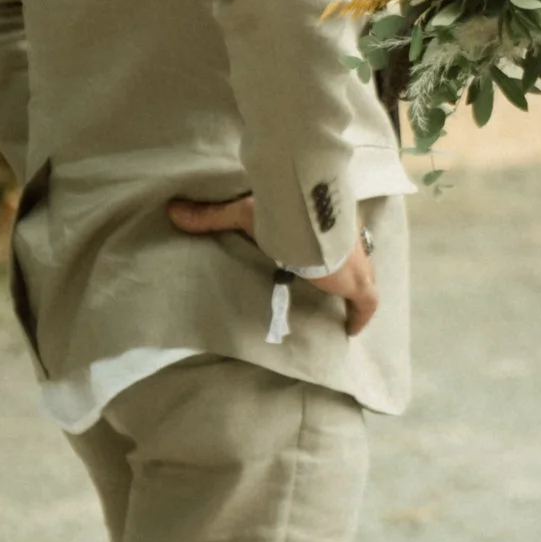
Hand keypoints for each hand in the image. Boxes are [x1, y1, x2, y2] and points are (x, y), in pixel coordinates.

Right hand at [168, 194, 380, 336]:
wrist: (314, 220)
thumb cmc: (285, 213)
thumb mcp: (246, 213)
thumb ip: (213, 215)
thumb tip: (174, 211)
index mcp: (325, 223)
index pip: (332, 235)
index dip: (328, 247)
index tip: (321, 257)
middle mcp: (347, 241)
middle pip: (352, 256)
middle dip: (344, 268)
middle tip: (329, 281)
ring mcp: (358, 263)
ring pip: (363, 277)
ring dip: (352, 291)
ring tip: (339, 306)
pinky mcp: (359, 284)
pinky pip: (366, 305)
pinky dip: (360, 317)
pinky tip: (351, 331)